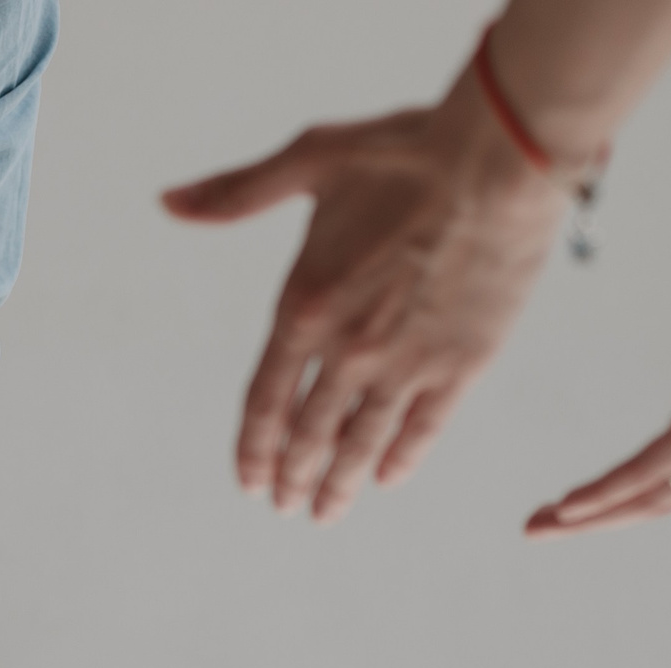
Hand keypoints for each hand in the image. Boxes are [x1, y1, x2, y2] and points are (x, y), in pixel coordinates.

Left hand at [163, 71, 565, 521]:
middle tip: (285, 505)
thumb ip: (235, 194)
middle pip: (309, 434)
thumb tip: (168, 201)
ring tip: (325, 512)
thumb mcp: (308, 160)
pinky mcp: (462, 362)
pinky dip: (401, 456)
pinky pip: (423, 426)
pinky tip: (387, 477)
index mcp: (303, 308)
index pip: (264, 402)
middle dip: (294, 476)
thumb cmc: (406, 152)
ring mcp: (406, 361)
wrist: (501, 158)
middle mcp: (348, 348)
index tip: (250, 481)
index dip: (254, 448)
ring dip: (340, 483)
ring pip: (362, 442)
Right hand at [529, 201, 670, 535]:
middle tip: (537, 528)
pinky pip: (653, 468)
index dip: (627, 487)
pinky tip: (568, 508)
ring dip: (588, 516)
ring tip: (537, 526)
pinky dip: (606, 493)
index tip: (578, 498)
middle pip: (658, 497)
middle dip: (593, 518)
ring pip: (650, 494)